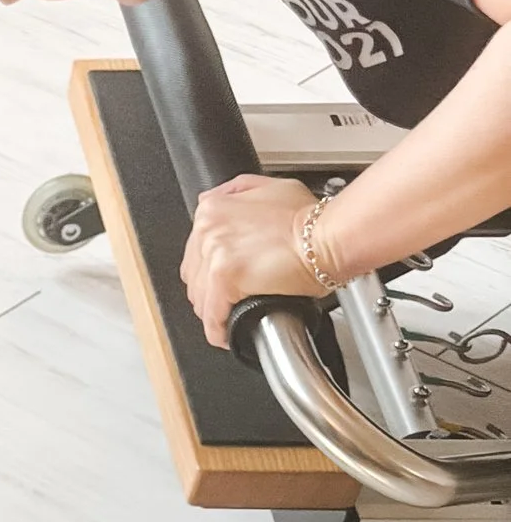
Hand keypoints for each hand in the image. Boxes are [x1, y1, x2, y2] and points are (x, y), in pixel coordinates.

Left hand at [180, 172, 323, 349]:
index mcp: (212, 209)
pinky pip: (212, 315)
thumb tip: (217, 198)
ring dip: (214, 312)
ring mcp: (214, 252)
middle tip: (228, 302)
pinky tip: (227, 334)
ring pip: (200, 297)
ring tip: (230, 318)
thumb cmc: (309, 218)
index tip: (221, 282)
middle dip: (209, 293)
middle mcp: (208, 228)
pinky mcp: (224, 276)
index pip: (194, 252)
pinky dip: (218, 330)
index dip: (207, 271)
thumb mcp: (271, 188)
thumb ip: (239, 192)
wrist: (328, 236)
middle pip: (194, 276)